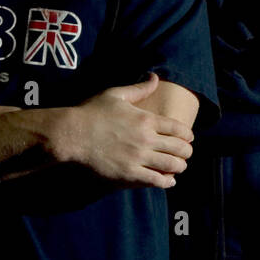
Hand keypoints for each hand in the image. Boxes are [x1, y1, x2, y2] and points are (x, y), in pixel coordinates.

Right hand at [48, 73, 193, 188]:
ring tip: (179, 167)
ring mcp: (138, 157)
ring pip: (171, 165)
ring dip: (180, 167)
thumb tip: (155, 77)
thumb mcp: (116, 94)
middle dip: (187, 152)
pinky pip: (155, 180)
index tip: (189, 138)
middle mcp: (146, 139)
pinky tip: (168, 181)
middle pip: (179, 148)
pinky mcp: (128, 174)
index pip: (179, 129)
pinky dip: (166, 182)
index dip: (188, 135)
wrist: (71, 134)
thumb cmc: (91, 112)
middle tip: (186, 154)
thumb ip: (139, 88)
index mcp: (146, 119)